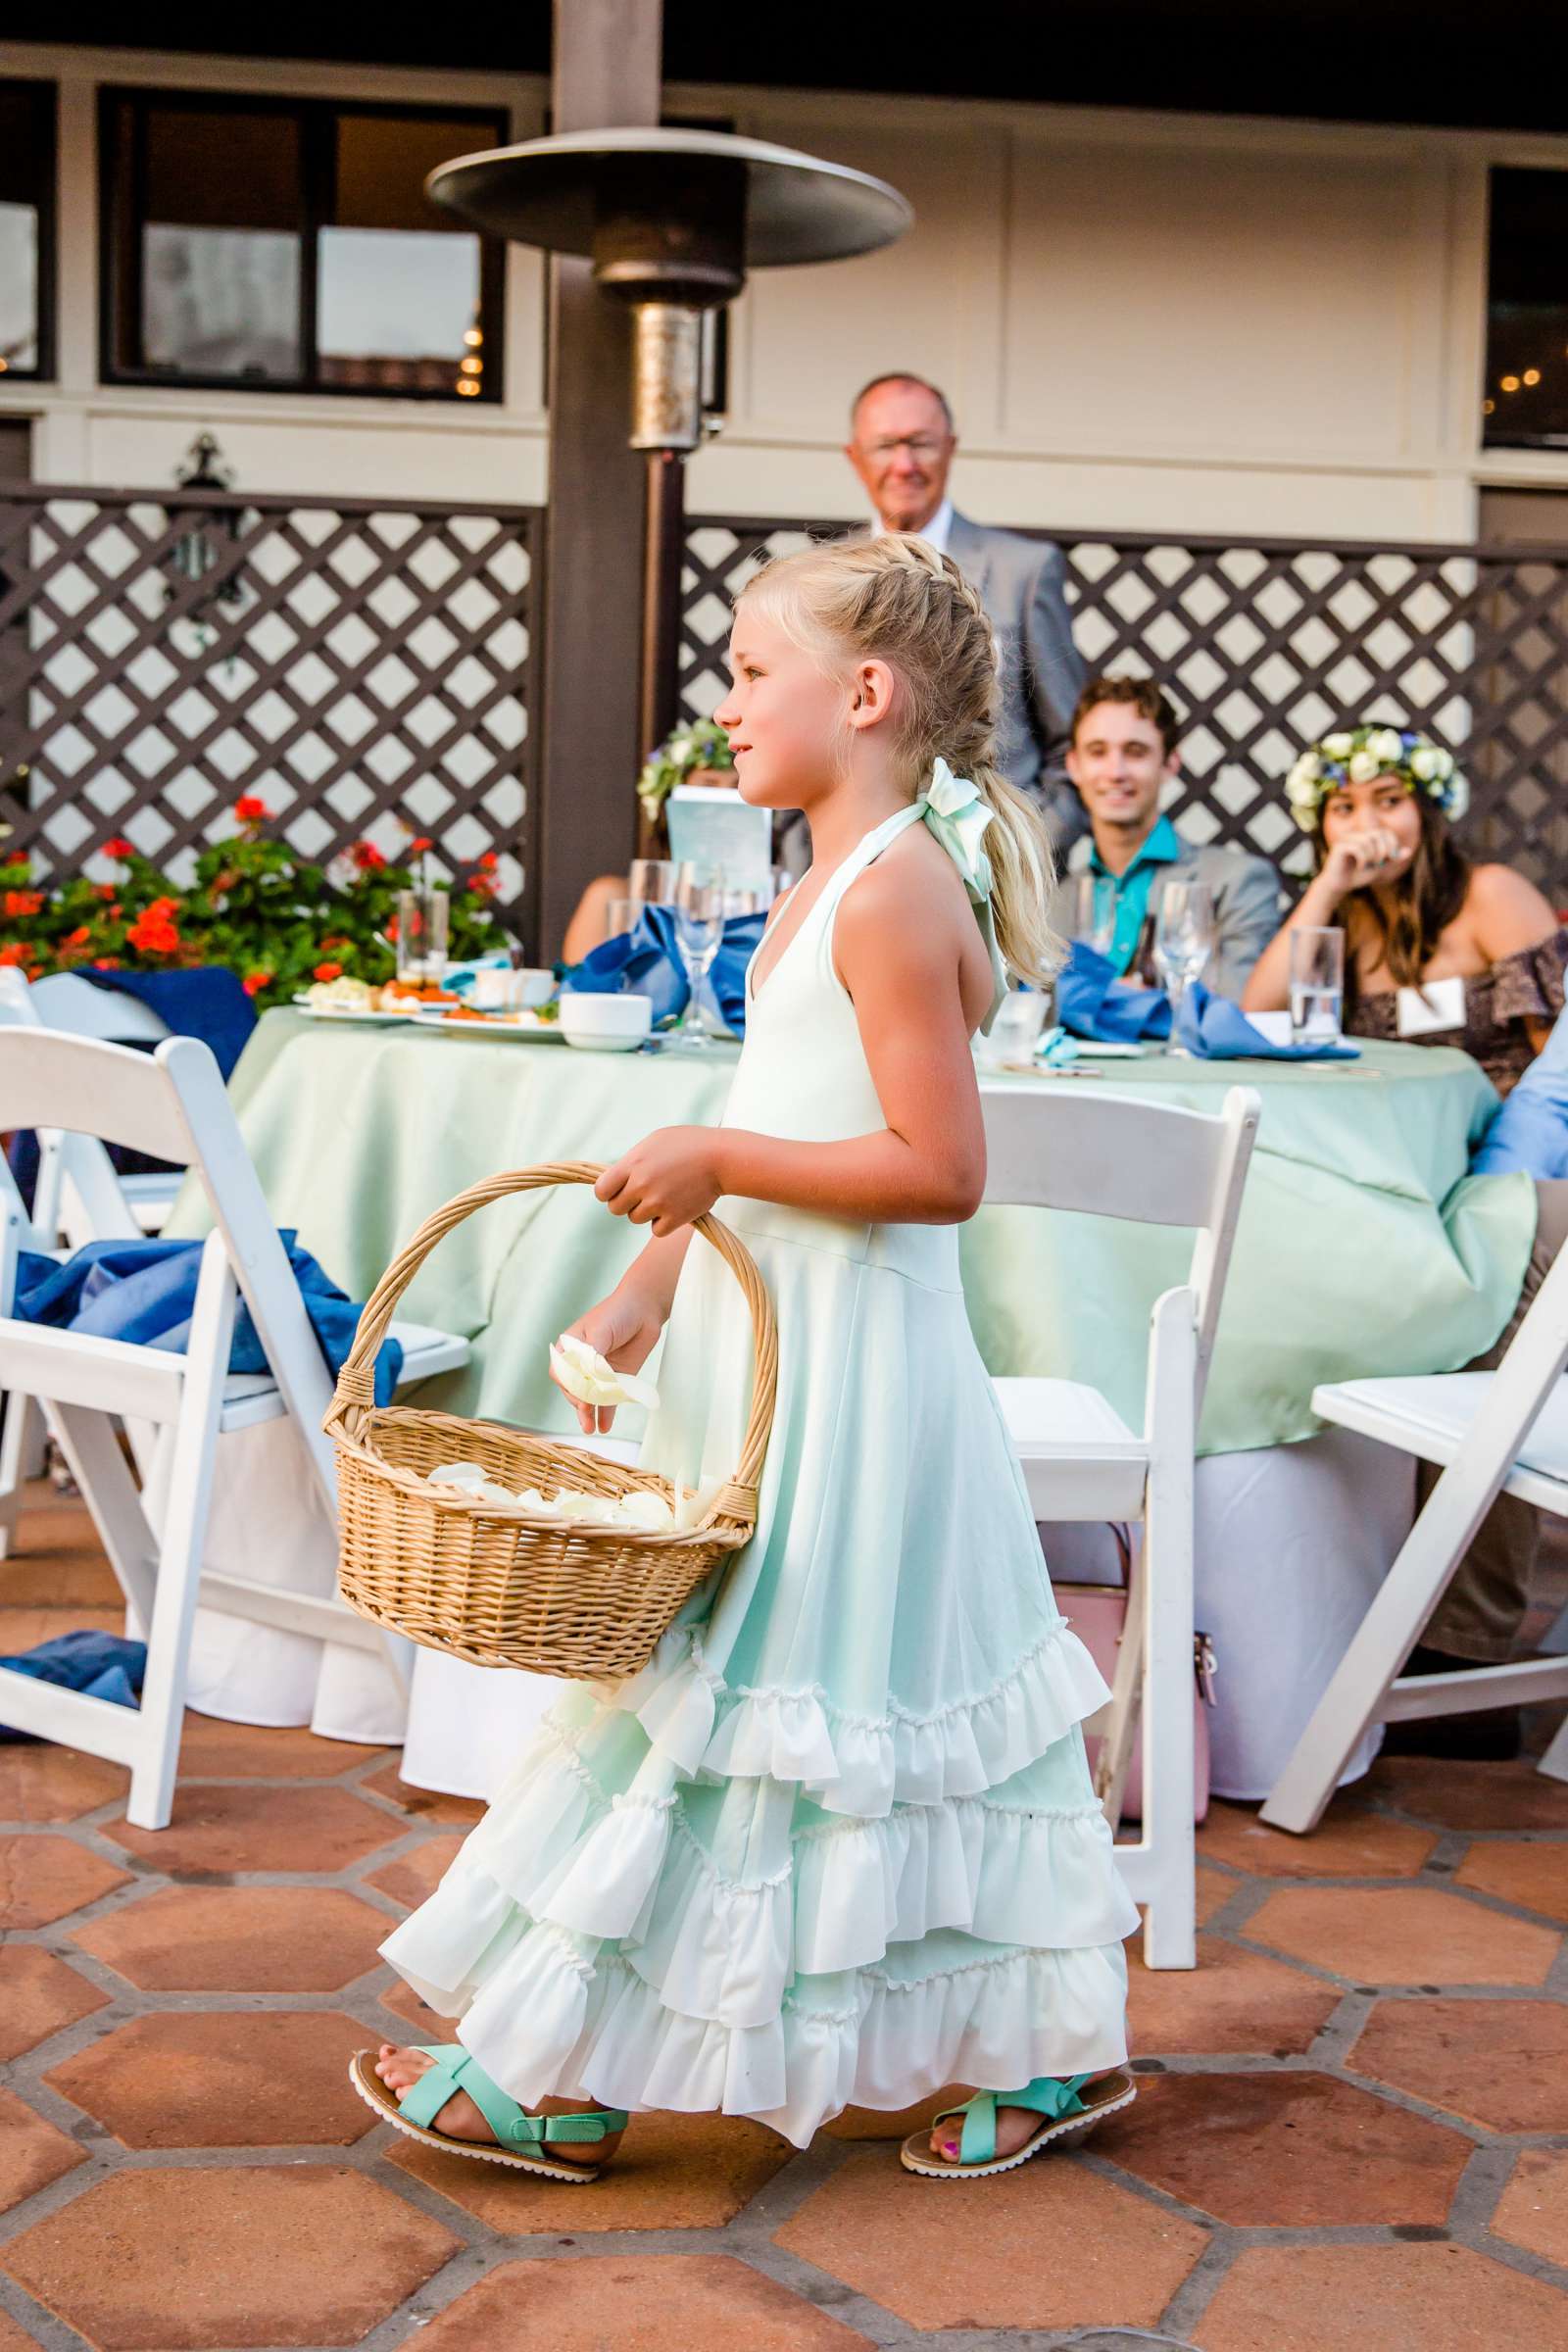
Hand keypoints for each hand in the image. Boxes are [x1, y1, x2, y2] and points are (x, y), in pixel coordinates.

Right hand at [550, 1285, 666, 1434]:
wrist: (645, 1309)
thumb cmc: (618, 1313)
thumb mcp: (600, 1331)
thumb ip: (592, 1357)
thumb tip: (588, 1381)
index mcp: (569, 1347)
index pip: (560, 1372)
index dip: (567, 1384)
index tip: (579, 1392)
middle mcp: (581, 1362)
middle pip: (573, 1388)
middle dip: (578, 1402)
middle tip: (586, 1410)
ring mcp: (598, 1373)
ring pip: (589, 1397)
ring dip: (588, 1414)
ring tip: (589, 1428)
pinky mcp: (616, 1379)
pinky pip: (608, 1400)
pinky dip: (605, 1414)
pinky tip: (603, 1427)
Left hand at [595, 1127, 723, 1238]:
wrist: (723, 1158)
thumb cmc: (690, 1144)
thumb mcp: (655, 1142)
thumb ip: (633, 1160)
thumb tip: (617, 1177)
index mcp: (633, 1164)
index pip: (602, 1190)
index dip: (608, 1192)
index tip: (617, 1191)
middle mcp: (641, 1185)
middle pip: (616, 1208)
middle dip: (626, 1203)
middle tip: (642, 1195)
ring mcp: (658, 1203)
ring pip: (636, 1219)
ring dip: (646, 1212)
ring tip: (665, 1196)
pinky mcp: (675, 1218)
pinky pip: (656, 1230)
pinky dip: (664, 1223)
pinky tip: (675, 1207)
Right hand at [1321, 826, 1413, 896]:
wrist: (1338, 886)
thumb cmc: (1357, 876)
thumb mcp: (1379, 868)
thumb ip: (1392, 859)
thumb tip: (1409, 851)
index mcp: (1365, 837)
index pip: (1384, 832)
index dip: (1392, 843)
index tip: (1391, 858)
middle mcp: (1356, 834)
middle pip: (1377, 833)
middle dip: (1383, 849)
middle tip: (1380, 863)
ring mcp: (1346, 839)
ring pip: (1367, 840)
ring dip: (1372, 856)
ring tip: (1369, 866)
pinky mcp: (1339, 846)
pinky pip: (1357, 848)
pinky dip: (1363, 860)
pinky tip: (1360, 867)